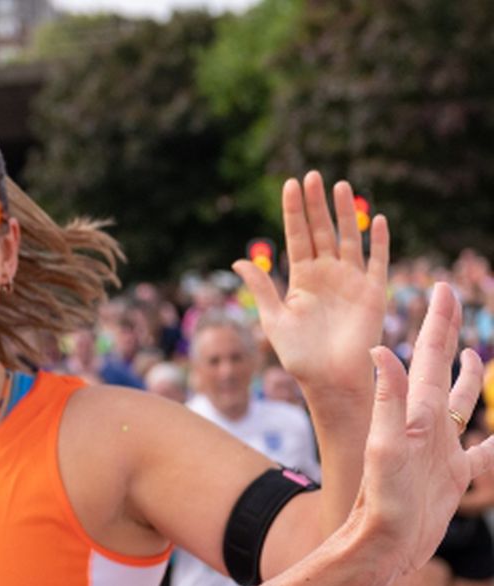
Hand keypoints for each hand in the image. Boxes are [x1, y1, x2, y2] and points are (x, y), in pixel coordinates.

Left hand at [234, 172, 386, 392]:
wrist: (329, 379)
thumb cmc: (299, 354)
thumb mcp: (274, 318)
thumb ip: (261, 288)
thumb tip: (239, 262)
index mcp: (301, 278)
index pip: (297, 236)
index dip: (294, 211)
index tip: (290, 184)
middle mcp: (326, 274)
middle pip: (321, 230)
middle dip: (316, 204)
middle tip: (312, 175)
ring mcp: (351, 280)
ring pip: (347, 239)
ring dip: (345, 213)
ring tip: (338, 186)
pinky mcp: (372, 292)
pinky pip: (377, 261)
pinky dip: (378, 242)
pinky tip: (375, 219)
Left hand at [353, 283, 493, 576]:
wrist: (382, 546)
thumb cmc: (381, 501)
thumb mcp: (384, 448)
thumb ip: (386, 401)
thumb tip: (379, 351)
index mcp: (413, 411)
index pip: (426, 355)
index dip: (436, 321)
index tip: (440, 287)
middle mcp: (426, 424)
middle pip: (438, 367)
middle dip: (445, 332)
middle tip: (448, 300)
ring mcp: (440, 449)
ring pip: (458, 403)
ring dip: (466, 377)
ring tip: (474, 354)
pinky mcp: (452, 476)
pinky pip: (483, 452)